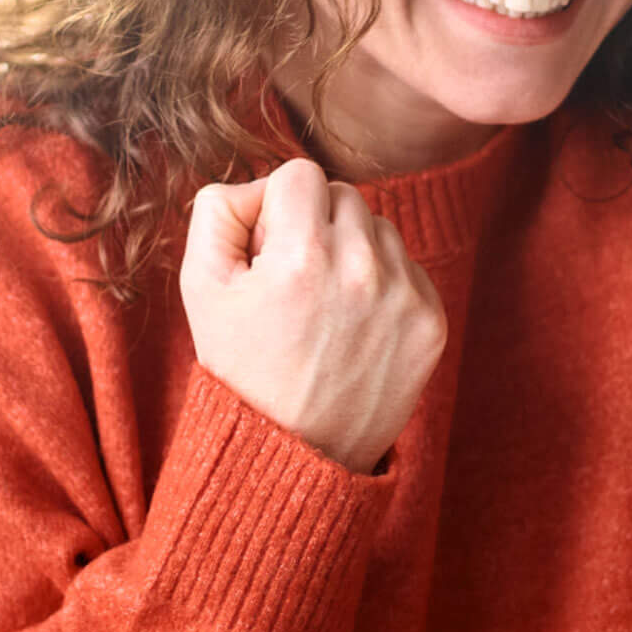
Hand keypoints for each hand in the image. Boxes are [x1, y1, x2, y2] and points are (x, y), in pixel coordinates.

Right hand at [180, 158, 447, 473]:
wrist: (294, 457)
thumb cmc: (241, 371)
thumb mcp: (201, 288)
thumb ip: (218, 211)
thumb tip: (259, 186)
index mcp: (302, 257)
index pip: (299, 174)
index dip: (274, 207)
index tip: (266, 250)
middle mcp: (361, 271)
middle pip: (342, 195)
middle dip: (314, 225)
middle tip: (291, 281)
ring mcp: (404, 299)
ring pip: (379, 229)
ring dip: (351, 252)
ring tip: (322, 307)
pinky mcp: (431, 324)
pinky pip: (408, 268)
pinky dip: (382, 285)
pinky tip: (352, 326)